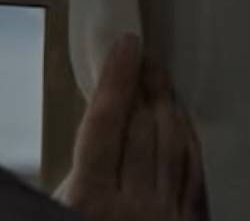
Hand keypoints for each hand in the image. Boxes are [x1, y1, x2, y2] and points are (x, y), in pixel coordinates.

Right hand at [56, 34, 208, 220]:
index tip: (124, 46)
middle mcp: (133, 204)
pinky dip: (189, 139)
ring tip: (160, 78)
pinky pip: (196, 170)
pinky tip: (182, 121)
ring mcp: (167, 214)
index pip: (106, 122)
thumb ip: (68, 169)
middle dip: (143, 83)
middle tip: (141, 55)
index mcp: (89, 197)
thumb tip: (77, 121)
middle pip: (142, 127)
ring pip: (174, 144)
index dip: (116, 77)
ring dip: (168, 104)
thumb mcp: (53, 208)